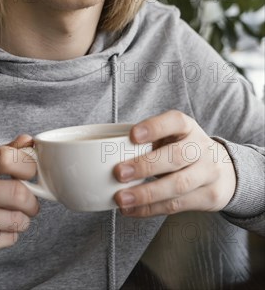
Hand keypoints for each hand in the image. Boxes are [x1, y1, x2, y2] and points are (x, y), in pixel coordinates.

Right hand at [0, 135, 38, 271]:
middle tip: (30, 204)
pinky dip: (11, 236)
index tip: (31, 174)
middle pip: (17, 192)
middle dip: (32, 201)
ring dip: (23, 220)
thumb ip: (3, 153)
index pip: (5, 158)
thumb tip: (29, 141)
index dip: (28, 166)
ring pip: (16, 219)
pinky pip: (8, 239)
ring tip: (15, 218)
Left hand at [113, 110, 236, 216]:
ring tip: (121, 199)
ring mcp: (208, 172)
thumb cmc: (183, 149)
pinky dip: (150, 209)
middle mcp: (201, 147)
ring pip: (177, 185)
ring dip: (146, 194)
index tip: (132, 135)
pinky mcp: (208, 196)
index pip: (175, 121)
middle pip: (176, 156)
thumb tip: (108, 153)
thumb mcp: (172, 136)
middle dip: (145, 166)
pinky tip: (132, 210)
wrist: (223, 170)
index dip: (154, 127)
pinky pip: (176, 205)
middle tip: (118, 173)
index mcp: (188, 127)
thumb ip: (148, 141)